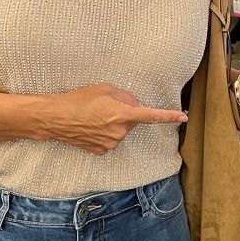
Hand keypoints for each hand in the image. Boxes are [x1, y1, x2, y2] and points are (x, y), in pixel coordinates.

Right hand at [47, 84, 186, 154]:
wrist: (56, 118)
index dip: (169, 116)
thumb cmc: (79, 100)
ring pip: (122, 131)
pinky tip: (92, 127)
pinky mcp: (102, 151)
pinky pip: (112, 140)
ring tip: (95, 117)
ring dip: (115, 124)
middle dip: (126, 113)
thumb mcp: (105, 89)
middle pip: (133, 121)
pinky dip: (106, 133)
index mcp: (123, 114)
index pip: (152, 116)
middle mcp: (120, 131)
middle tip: (107, 106)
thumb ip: (126, 97)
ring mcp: (111, 143)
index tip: (183, 117)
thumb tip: (136, 105)